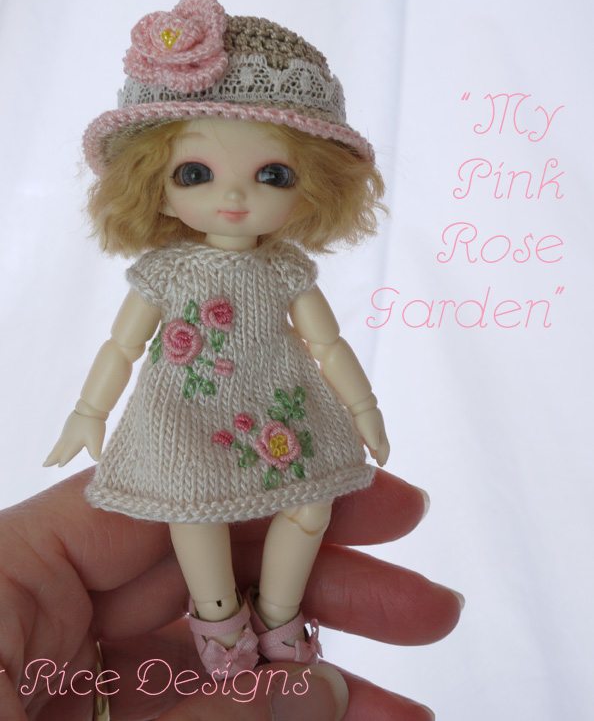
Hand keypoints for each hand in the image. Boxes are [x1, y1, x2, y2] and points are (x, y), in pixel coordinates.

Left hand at [0, 469, 460, 719]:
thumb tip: (323, 690)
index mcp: (10, 578)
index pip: (158, 501)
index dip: (263, 487)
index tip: (358, 492)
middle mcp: (48, 617)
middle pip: (209, 572)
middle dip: (320, 583)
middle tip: (422, 595)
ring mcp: (79, 683)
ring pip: (221, 655)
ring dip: (319, 674)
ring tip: (416, 691)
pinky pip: (207, 715)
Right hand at [43, 411, 105, 466]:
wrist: (89, 409)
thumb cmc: (93, 426)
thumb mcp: (96, 440)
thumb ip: (95, 451)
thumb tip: (97, 459)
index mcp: (72, 444)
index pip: (66, 456)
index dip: (63, 461)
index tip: (59, 466)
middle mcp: (67, 440)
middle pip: (57, 451)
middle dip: (52, 459)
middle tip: (44, 465)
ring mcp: (66, 432)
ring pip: (57, 445)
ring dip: (53, 452)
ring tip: (48, 458)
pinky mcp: (68, 427)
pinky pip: (60, 440)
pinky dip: (56, 445)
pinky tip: (58, 445)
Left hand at [353, 407, 389, 465]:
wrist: (358, 400)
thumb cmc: (364, 418)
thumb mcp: (370, 432)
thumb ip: (373, 442)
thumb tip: (376, 449)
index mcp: (380, 432)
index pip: (385, 447)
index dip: (384, 456)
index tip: (382, 465)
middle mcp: (378, 428)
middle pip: (381, 443)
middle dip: (380, 452)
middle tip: (379, 460)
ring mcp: (371, 422)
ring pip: (374, 438)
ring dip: (373, 447)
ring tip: (372, 453)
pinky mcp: (362, 419)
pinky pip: (367, 433)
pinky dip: (367, 440)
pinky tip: (362, 440)